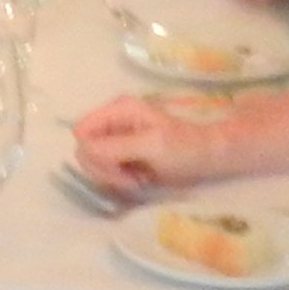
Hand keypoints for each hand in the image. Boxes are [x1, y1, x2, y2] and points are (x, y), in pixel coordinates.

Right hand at [68, 92, 238, 190]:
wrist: (207, 157)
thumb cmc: (183, 148)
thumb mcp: (151, 146)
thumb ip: (115, 147)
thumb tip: (83, 150)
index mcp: (117, 109)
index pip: (81, 132)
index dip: (93, 154)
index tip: (118, 167)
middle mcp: (112, 120)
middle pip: (84, 150)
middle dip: (105, 169)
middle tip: (131, 178)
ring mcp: (116, 137)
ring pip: (93, 163)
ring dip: (113, 177)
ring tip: (138, 178)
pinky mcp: (121, 154)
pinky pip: (105, 169)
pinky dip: (119, 180)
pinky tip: (138, 179)